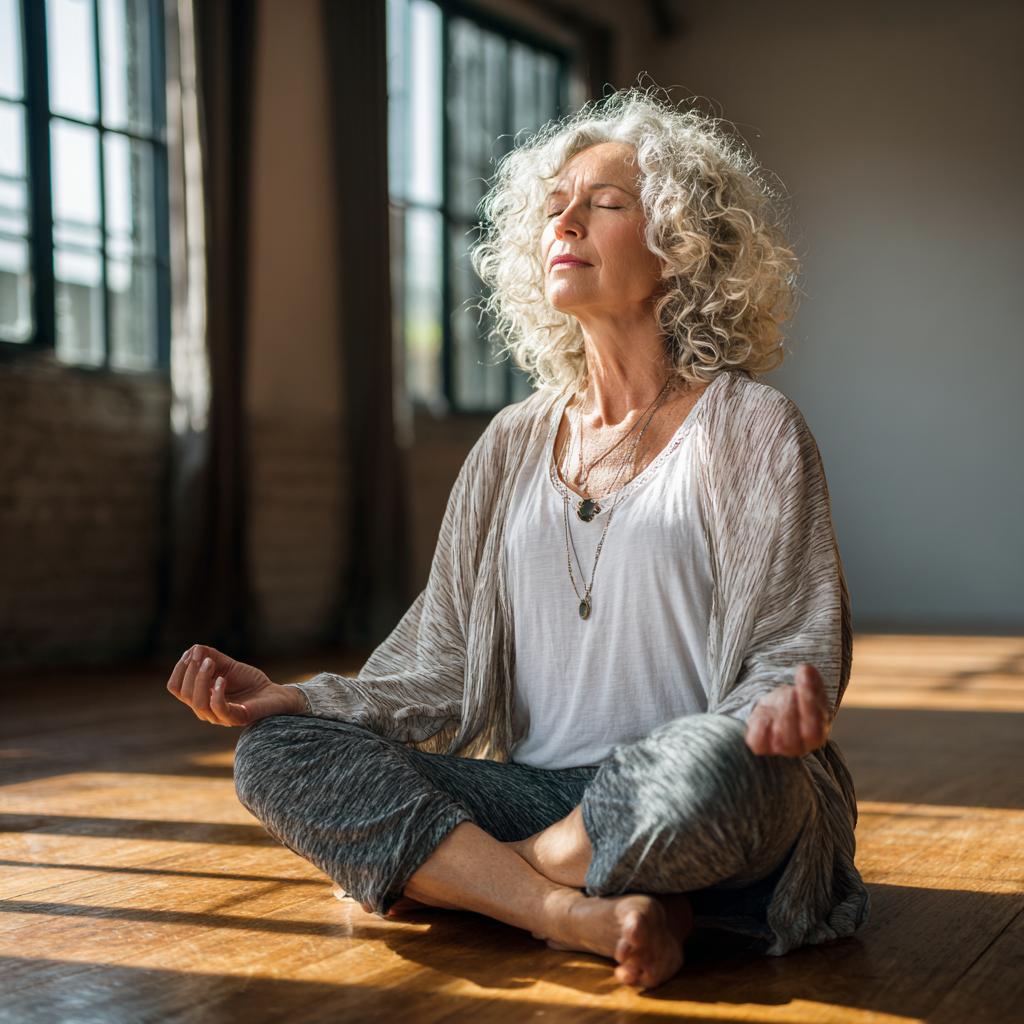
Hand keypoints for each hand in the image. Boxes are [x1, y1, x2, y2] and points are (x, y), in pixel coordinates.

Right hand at [166, 645, 304, 726]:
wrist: (272, 693)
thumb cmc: (248, 681)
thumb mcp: (227, 664)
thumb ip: (210, 656)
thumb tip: (194, 649)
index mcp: (198, 696)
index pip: (175, 687)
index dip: (180, 669)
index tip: (192, 653)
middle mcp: (204, 709)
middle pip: (184, 693)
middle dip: (191, 671)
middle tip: (206, 657)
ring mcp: (218, 716)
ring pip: (198, 703)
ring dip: (201, 679)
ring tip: (211, 663)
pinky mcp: (235, 718)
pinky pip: (218, 709)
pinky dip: (217, 692)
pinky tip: (222, 679)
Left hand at [745, 664, 829, 756]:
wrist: (775, 709)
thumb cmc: (796, 701)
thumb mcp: (807, 689)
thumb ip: (811, 681)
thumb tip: (806, 670)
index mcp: (816, 736)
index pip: (813, 728)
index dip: (808, 700)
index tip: (804, 675)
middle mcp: (799, 747)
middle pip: (795, 733)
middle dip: (790, 706)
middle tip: (789, 692)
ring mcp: (778, 749)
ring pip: (777, 738)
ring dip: (776, 713)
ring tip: (778, 699)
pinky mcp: (760, 746)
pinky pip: (757, 741)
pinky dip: (759, 727)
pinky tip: (764, 716)